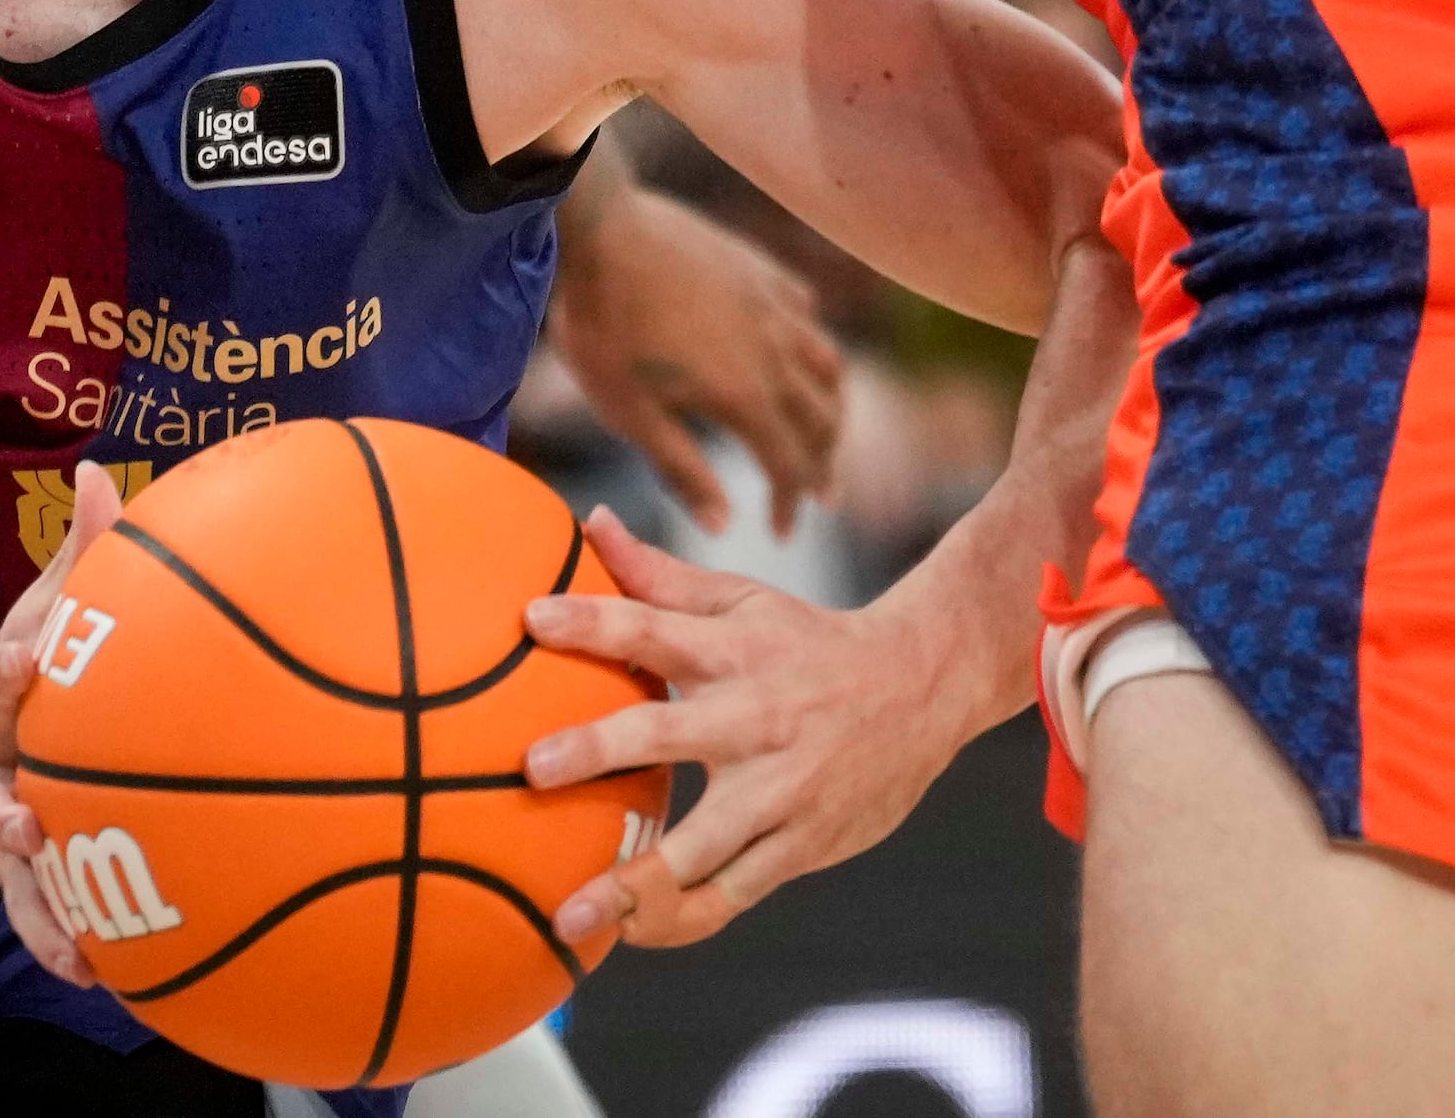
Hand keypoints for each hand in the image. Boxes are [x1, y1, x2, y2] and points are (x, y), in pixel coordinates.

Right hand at [0, 459, 121, 981]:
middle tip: (25, 828)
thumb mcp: (27, 626)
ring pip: (17, 885)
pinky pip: (47, 922)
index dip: (10, 670)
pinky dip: (71, 948)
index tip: (23, 657)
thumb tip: (104, 472)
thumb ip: (71, 560)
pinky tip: (113, 979)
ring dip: (44, 914)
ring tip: (82, 952)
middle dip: (5, 817)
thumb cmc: (6, 693)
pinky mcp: (18, 887)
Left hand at [517, 508, 967, 948]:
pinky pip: (732, 894)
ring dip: (635, 881)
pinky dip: (680, 918)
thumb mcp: (743, 600)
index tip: (531, 617)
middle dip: (600, 749)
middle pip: (668, 732)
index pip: (654, 625)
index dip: (593, 619)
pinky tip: (629, 932)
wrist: (923, 687)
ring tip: (573, 911)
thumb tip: (591, 522)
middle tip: (533, 768)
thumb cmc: (809, 644)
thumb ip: (659, 576)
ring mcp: (781, 791)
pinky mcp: (801, 845)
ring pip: (703, 844)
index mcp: (736, 650)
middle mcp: (756, 719)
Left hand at [545, 182, 843, 535]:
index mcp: (743, 394)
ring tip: (825, 429)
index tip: (784, 535)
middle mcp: (774, 350)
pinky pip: (805, 310)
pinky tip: (800, 348)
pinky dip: (812, 342)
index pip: (789, 465)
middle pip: (823, 418)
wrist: (600, 229)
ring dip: (832, 406)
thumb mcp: (630, 414)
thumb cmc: (604, 328)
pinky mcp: (758, 269)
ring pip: (827, 364)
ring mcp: (771, 304)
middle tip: (823, 494)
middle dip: (826, 464)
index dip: (792, 504)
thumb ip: (681, 469)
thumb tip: (723, 524)